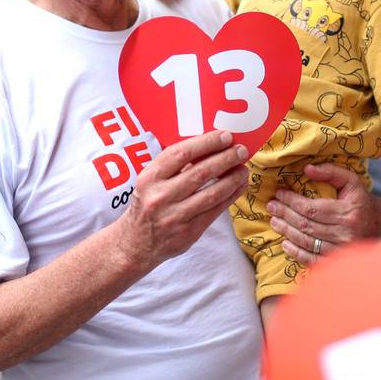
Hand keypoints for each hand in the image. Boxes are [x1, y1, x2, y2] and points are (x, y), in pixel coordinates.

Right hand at [117, 130, 249, 271]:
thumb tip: (210, 146)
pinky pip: (215, 211)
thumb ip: (174, 166)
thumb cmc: (147, 204)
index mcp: (150, 178)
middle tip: (241, 150)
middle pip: (201, 173)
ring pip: (212, 194)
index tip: (225, 136)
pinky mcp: (189, 232)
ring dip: (232, 179)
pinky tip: (239, 186)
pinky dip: (230, 196)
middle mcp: (161, 196)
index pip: (181, 153)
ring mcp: (175, 216)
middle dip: (226, 159)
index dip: (206, 143)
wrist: (136, 243)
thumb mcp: (151, 181)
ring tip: (244, 169)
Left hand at [267, 162, 380, 264]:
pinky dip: (296, 252)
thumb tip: (306, 169)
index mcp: (348, 212)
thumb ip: (330, 172)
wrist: (378, 225)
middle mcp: (345, 232)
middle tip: (271, 206)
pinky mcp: (337, 260)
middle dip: (285, 215)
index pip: (312, 208)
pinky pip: (312, 259)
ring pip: (306, 241)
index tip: (279, 193)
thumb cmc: (359, 200)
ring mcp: (341, 249)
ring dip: (286, 232)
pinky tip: (285, 243)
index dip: (292, 201)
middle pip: (306, 225)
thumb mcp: (350, 181)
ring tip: (274, 221)